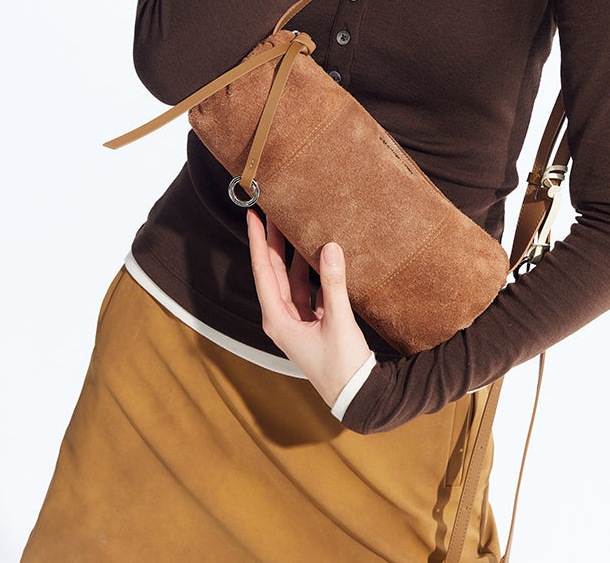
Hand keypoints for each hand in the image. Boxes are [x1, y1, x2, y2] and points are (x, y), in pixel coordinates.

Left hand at [246, 210, 371, 407]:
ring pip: (289, 279)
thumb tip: (329, 248)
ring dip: (291, 255)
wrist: (355, 395)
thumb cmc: (342, 365)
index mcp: (277, 320)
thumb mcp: (338, 322)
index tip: (254, 217)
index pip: (263, 271)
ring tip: (292, 227)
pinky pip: (305, 289)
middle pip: (272, 272)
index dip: (259, 243)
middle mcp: (281, 318)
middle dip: (272, 242)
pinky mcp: (311, 322)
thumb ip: (333, 283)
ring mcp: (295, 320)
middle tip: (273, 213)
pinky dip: (309, 271)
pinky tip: (316, 254)